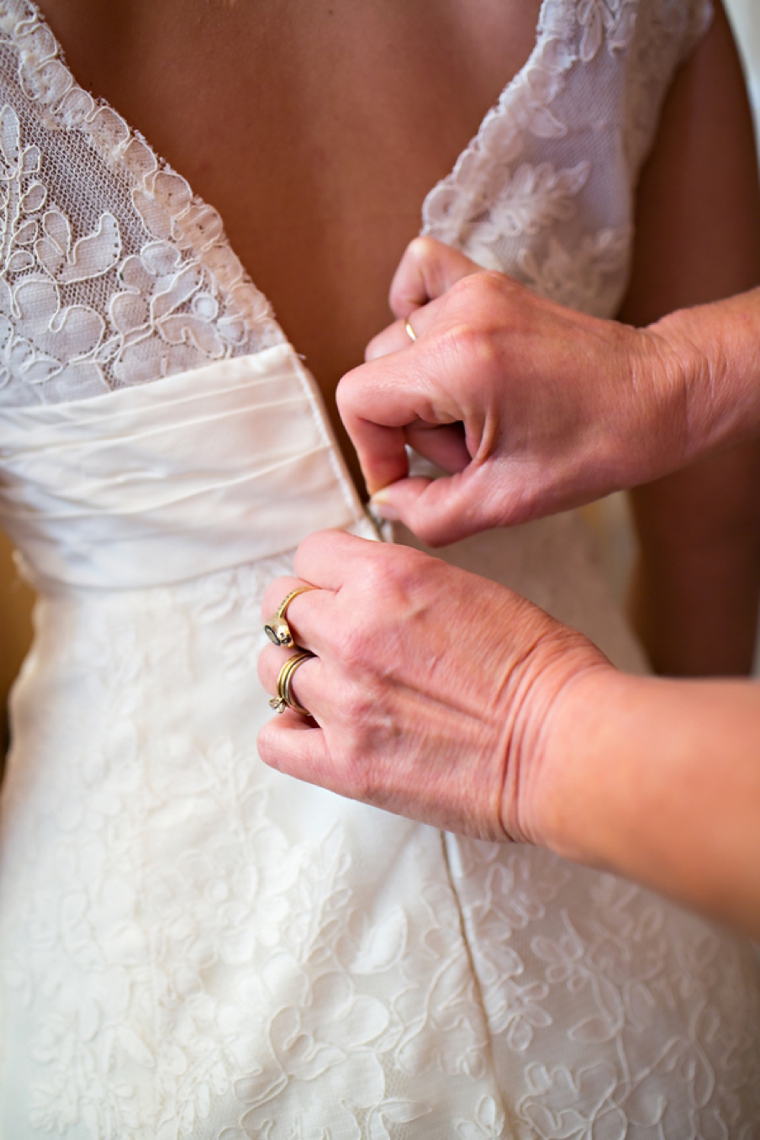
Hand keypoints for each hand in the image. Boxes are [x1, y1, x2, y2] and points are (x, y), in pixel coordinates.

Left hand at [258, 530, 605, 842]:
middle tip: (337, 641)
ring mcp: (344, 700)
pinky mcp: (345, 764)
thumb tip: (366, 594)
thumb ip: (404, 587)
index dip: (324, 573)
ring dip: (298, 674)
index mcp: (389, 578)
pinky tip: (319, 732)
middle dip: (306, 620)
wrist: (566, 745)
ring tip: (335, 689)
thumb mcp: (471, 591)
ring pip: (272, 670)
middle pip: (280, 607)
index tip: (340, 592)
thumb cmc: (543, 669)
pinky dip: (289, 735)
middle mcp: (354, 630)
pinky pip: (274, 741)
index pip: (309, 555)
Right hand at [337, 237, 696, 545]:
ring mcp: (475, 288)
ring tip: (476, 417)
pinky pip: (419, 279)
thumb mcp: (505, 502)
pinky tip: (448, 357)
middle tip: (468, 453)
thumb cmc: (597, 445)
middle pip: (376, 375)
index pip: (357, 399)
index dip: (371, 451)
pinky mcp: (488, 282)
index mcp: (460, 362)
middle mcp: (461, 312)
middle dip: (409, 429)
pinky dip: (416, 318)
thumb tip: (388, 499)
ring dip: (422, 392)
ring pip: (397, 345)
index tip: (407, 480)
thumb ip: (428, 513)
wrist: (659, 395)